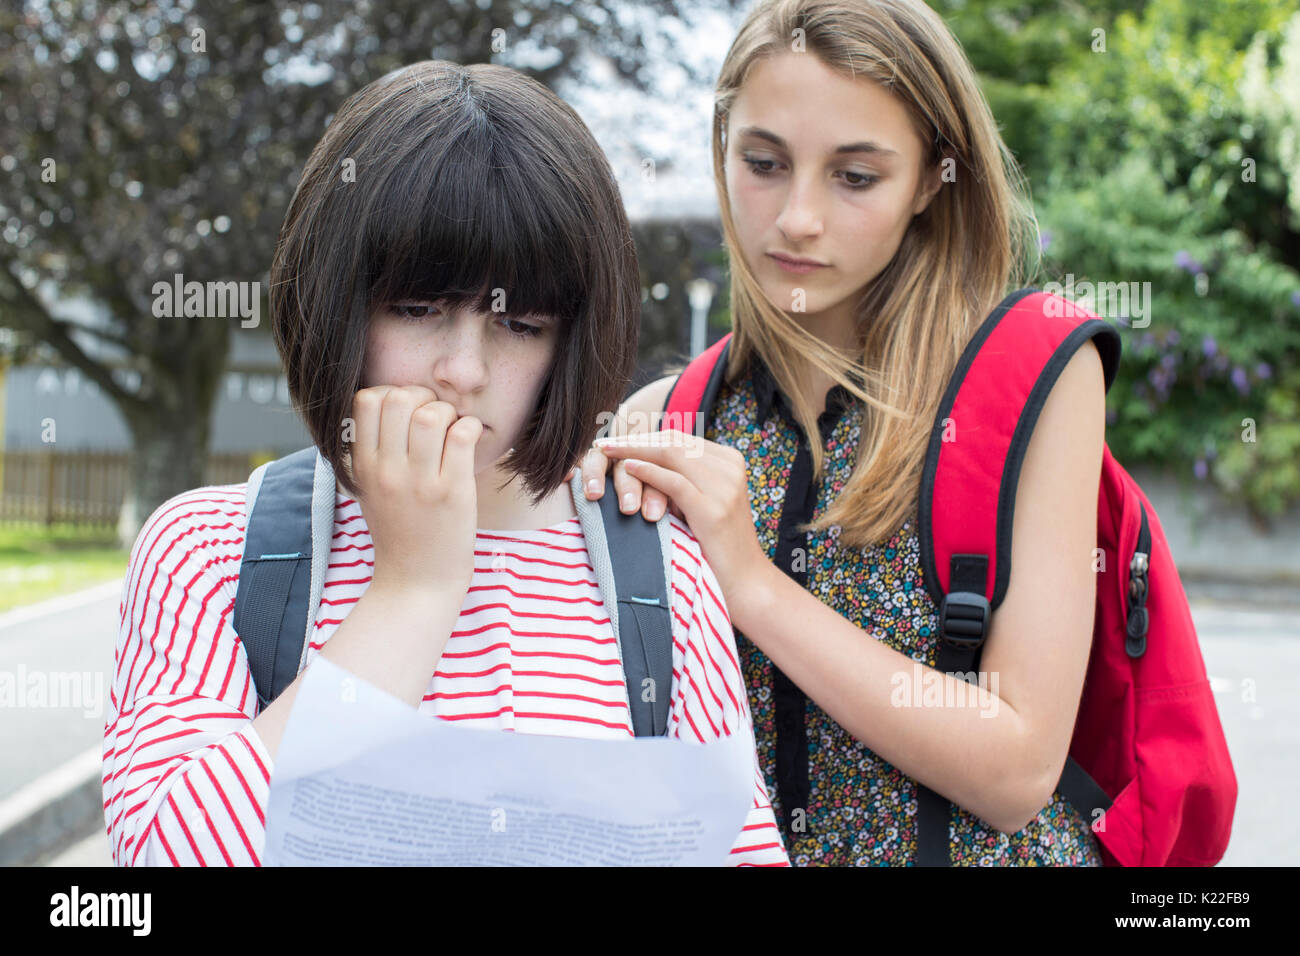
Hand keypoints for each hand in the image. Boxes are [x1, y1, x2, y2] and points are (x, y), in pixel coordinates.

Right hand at [346, 385, 482, 600]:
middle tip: (435, 417)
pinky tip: (471, 440)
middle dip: (422, 396)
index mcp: (364, 466)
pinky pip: (463, 435)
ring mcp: (420, 482)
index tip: (408, 412)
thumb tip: (385, 404)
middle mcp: (387, 471)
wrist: (417, 584)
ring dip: (448, 412)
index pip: (365, 400)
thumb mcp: (369, 490)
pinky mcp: (453, 492)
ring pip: (431, 414)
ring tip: (454, 430)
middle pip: (398, 399)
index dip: (391, 393)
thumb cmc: (399, 533)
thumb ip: (371, 451)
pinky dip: (471, 427)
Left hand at [589, 431, 769, 630]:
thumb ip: (688, 479)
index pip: (681, 438)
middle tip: (605, 442)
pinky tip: (627, 469)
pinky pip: (673, 482)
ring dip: (634, 451)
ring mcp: (724, 487)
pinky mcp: (713, 508)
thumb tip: (646, 461)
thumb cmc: (720, 543)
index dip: (646, 436)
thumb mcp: (707, 501)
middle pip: (674, 442)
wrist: (746, 579)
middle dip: (636, 440)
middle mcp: (731, 468)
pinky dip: (647, 472)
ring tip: (607, 451)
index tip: (618, 440)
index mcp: (731, 461)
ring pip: (671, 455)